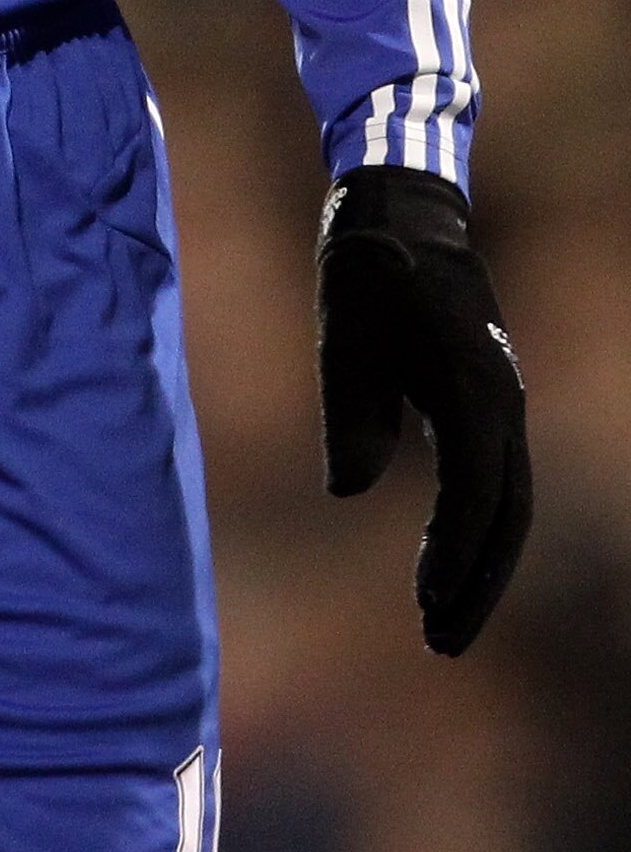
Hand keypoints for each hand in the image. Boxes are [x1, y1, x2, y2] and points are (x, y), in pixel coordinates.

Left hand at [318, 168, 531, 654]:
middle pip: (507, 515)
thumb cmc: (365, 270)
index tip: (427, 609)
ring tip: (441, 622)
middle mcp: (503, 402)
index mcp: (472, 389)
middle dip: (477, 583)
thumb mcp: (343, 338)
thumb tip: (348, 491)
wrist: (402, 208)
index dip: (453, 557)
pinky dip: (477, 527)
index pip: (475, 496)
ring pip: (508, 501)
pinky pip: (495, 478)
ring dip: (481, 563)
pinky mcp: (488, 397)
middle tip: (440, 643)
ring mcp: (503, 401)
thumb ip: (349, 414)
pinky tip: (444, 560)